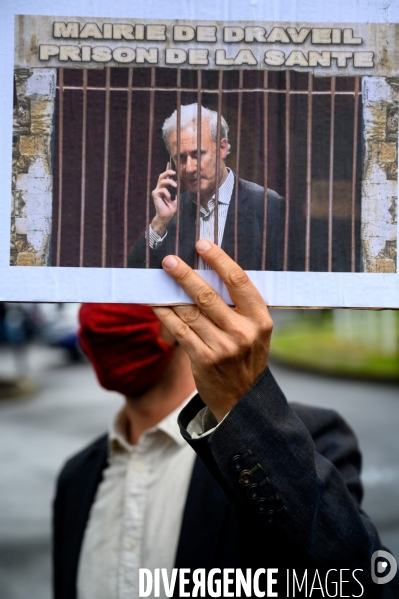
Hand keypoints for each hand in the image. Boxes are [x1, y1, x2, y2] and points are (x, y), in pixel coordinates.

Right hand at [151, 162, 177, 236]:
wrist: (167, 216)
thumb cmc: (171, 208)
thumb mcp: (177, 197)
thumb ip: (177, 190)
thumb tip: (181, 183)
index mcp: (164, 188)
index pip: (165, 176)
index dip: (167, 169)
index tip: (169, 162)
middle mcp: (159, 188)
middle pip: (162, 175)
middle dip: (168, 171)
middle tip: (175, 172)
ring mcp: (157, 191)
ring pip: (162, 181)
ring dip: (170, 182)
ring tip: (176, 185)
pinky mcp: (155, 194)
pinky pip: (162, 190)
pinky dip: (168, 194)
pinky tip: (169, 199)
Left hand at [152, 240, 272, 421]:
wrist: (243, 398)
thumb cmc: (247, 356)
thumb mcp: (256, 331)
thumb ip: (240, 306)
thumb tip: (208, 271)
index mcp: (260, 319)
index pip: (238, 281)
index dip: (219, 260)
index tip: (202, 244)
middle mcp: (243, 332)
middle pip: (208, 295)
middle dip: (185, 274)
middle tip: (169, 260)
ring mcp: (222, 347)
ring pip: (190, 312)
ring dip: (171, 293)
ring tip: (159, 278)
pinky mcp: (203, 359)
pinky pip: (179, 330)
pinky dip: (166, 314)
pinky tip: (157, 302)